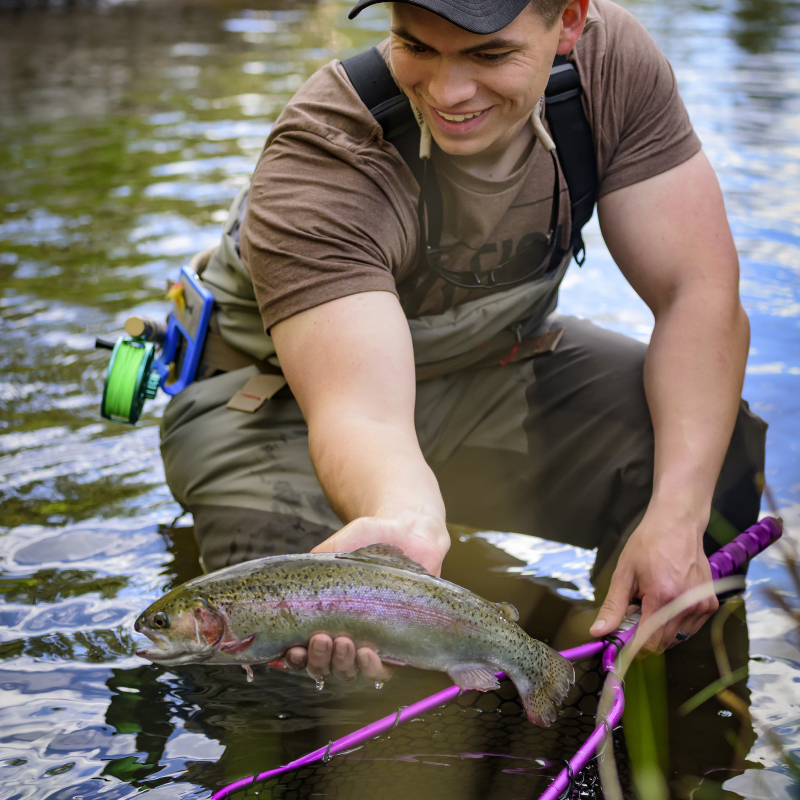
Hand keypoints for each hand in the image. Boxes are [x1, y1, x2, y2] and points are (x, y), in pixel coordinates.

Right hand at [285, 511, 449, 683]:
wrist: (405, 530)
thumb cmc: (365, 539)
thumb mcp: (331, 549)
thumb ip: (308, 565)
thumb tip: (282, 587)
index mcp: (324, 618)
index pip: (302, 652)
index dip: (294, 659)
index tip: (293, 648)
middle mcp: (344, 634)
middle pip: (323, 667)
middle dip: (318, 660)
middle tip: (321, 639)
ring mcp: (370, 640)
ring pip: (349, 672)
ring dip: (341, 664)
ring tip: (343, 642)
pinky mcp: (398, 643)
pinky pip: (383, 670)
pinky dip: (372, 669)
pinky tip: (367, 653)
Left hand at [589, 509, 718, 653]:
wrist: (677, 524)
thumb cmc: (648, 544)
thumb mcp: (624, 573)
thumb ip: (613, 607)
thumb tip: (598, 632)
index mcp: (663, 598)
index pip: (649, 642)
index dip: (633, 647)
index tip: (621, 643)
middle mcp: (687, 606)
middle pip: (663, 642)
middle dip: (645, 637)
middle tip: (633, 616)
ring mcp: (702, 606)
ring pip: (678, 637)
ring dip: (661, 631)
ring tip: (650, 605)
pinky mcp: (710, 604)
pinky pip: (690, 627)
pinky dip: (676, 623)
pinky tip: (667, 603)